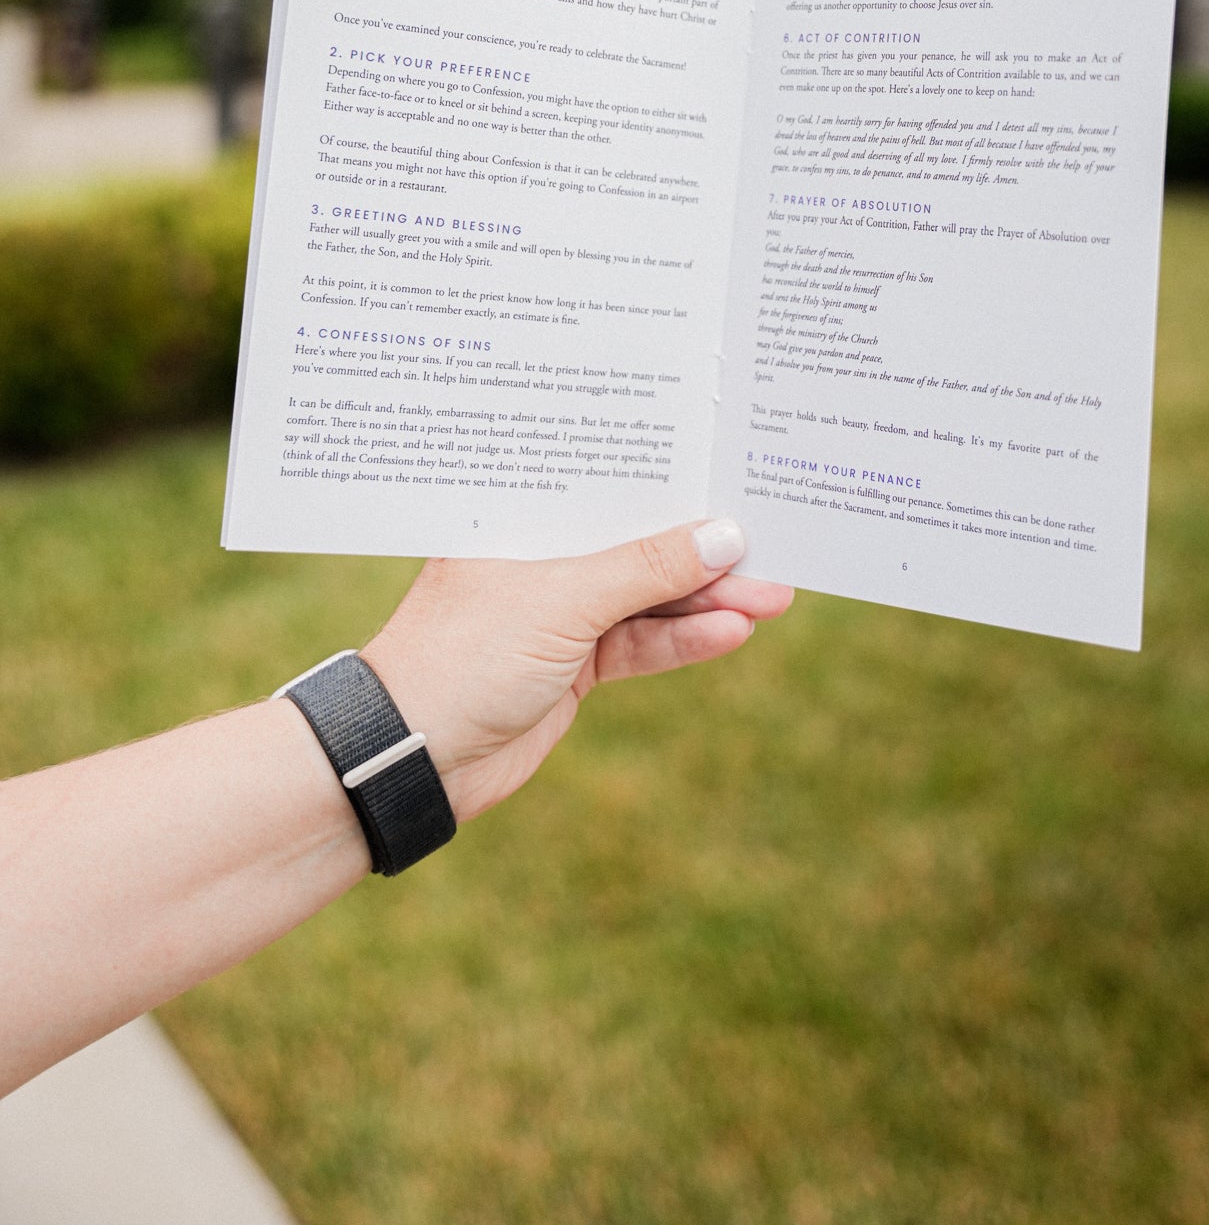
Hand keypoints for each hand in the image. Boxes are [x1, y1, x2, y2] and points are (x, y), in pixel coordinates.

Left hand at [363, 519, 792, 821]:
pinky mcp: (571, 664)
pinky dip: (683, 639)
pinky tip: (731, 631)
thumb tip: (726, 537)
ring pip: (647, 596)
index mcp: (521, 514)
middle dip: (704, 547)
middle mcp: (540, 554)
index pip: (608, 485)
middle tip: (773, 543)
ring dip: (707, 598)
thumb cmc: (465, 655)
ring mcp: (557, 611)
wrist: (410, 757)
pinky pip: (639, 643)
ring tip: (773, 595)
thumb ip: (647, 568)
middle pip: (638, 542)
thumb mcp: (563, 600)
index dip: (671, 482)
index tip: (734, 476)